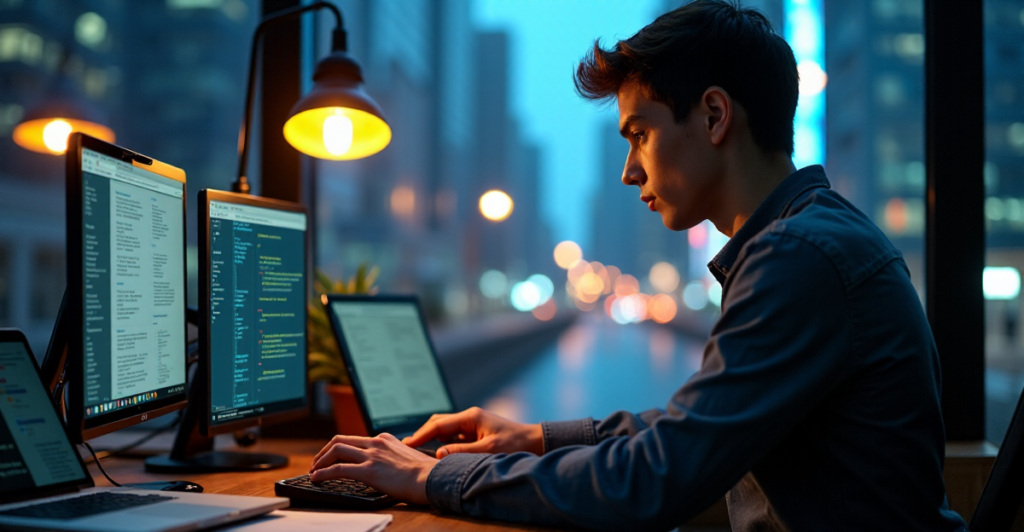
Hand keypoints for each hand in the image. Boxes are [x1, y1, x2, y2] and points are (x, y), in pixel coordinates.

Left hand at [309, 433, 436, 504]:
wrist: (432, 478)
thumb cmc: (425, 473)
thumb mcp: (408, 456)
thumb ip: (394, 456)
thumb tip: (389, 466)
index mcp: (384, 439)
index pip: (355, 439)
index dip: (339, 448)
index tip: (332, 457)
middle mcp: (376, 443)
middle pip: (340, 441)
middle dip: (324, 452)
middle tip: (317, 463)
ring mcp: (372, 455)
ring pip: (336, 451)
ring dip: (320, 461)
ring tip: (313, 471)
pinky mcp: (368, 470)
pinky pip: (338, 469)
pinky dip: (323, 473)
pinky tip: (316, 479)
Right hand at [402, 406, 543, 457]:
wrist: (534, 442)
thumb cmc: (515, 444)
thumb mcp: (488, 450)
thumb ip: (462, 452)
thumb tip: (439, 454)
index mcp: (470, 417)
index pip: (438, 425)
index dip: (420, 435)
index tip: (406, 444)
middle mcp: (469, 417)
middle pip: (438, 423)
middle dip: (422, 434)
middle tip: (406, 447)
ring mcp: (472, 424)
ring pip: (444, 429)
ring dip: (431, 438)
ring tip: (416, 450)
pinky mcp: (475, 433)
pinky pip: (453, 436)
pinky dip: (442, 443)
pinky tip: (436, 453)